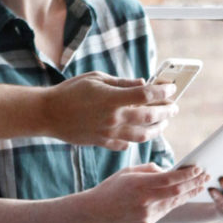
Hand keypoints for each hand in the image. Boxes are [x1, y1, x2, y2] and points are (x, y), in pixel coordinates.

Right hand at [41, 74, 176, 147]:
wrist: (49, 114)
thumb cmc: (71, 91)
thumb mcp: (96, 78)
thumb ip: (122, 83)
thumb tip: (143, 84)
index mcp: (112, 99)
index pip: (147, 96)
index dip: (163, 92)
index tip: (171, 89)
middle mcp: (114, 118)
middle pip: (150, 117)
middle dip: (166, 111)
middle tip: (173, 107)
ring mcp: (109, 133)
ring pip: (143, 135)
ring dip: (157, 129)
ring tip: (163, 123)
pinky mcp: (103, 143)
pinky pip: (126, 144)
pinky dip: (136, 139)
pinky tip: (140, 133)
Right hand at [91, 163, 209, 222]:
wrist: (96, 212)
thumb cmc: (111, 187)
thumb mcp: (128, 172)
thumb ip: (150, 170)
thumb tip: (168, 171)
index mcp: (140, 184)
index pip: (170, 179)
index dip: (187, 174)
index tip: (198, 168)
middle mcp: (145, 200)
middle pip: (177, 192)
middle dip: (194, 183)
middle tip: (206, 176)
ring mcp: (147, 214)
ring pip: (175, 202)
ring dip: (189, 193)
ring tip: (201, 185)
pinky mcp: (147, 222)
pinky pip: (166, 210)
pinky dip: (177, 201)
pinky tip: (186, 195)